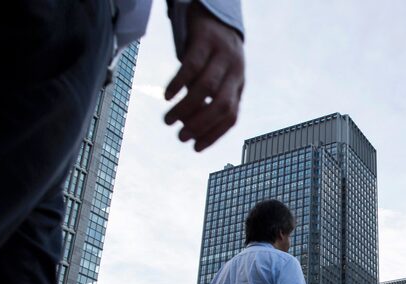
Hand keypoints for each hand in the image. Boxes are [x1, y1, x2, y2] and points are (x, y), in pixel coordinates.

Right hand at [164, 1, 244, 150]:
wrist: (215, 11)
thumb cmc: (211, 52)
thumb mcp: (216, 77)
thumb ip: (205, 99)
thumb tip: (186, 126)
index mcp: (238, 85)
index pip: (231, 116)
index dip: (215, 134)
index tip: (195, 147)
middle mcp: (234, 72)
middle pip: (222, 105)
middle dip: (201, 125)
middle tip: (180, 137)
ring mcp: (222, 55)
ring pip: (206, 88)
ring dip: (186, 108)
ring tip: (168, 120)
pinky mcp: (206, 40)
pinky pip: (193, 65)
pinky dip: (179, 83)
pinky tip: (167, 96)